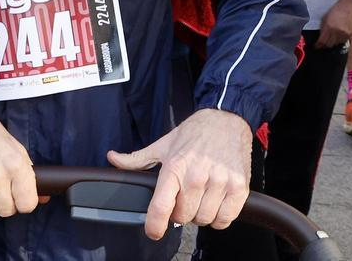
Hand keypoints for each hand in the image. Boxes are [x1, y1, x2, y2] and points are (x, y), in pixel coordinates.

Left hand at [107, 108, 251, 238]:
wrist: (225, 121)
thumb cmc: (192, 134)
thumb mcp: (162, 145)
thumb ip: (136, 158)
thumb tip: (113, 159)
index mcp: (174, 168)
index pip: (161, 206)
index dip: (154, 225)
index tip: (153, 231)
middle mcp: (196, 177)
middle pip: (183, 217)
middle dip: (180, 213)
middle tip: (183, 198)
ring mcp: (219, 183)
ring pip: (204, 220)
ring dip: (200, 215)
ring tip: (200, 198)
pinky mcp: (239, 188)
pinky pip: (225, 219)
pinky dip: (219, 217)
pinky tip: (215, 202)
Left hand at [317, 0, 351, 47]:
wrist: (351, 6)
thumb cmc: (337, 9)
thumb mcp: (326, 17)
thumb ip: (323, 27)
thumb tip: (320, 37)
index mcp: (329, 27)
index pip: (322, 41)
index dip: (318, 45)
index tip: (316, 46)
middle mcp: (337, 32)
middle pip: (329, 44)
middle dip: (324, 45)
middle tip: (321, 45)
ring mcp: (345, 34)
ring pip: (336, 44)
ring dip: (332, 43)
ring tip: (329, 41)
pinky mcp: (351, 34)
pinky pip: (343, 41)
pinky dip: (338, 41)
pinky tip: (336, 38)